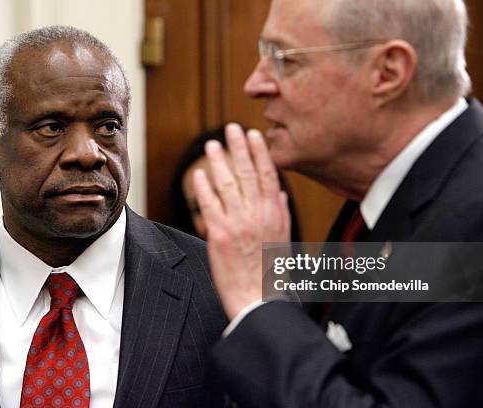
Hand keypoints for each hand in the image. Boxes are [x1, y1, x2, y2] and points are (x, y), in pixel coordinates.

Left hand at [193, 123, 290, 319]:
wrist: (258, 300)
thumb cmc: (271, 273)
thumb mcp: (284, 240)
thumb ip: (281, 213)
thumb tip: (278, 193)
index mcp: (275, 214)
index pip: (268, 175)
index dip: (260, 153)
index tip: (254, 135)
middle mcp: (258, 214)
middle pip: (248, 173)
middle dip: (239, 147)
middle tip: (232, 128)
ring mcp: (238, 223)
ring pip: (228, 184)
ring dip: (219, 161)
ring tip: (212, 145)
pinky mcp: (219, 235)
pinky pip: (209, 205)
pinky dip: (204, 187)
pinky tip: (199, 174)